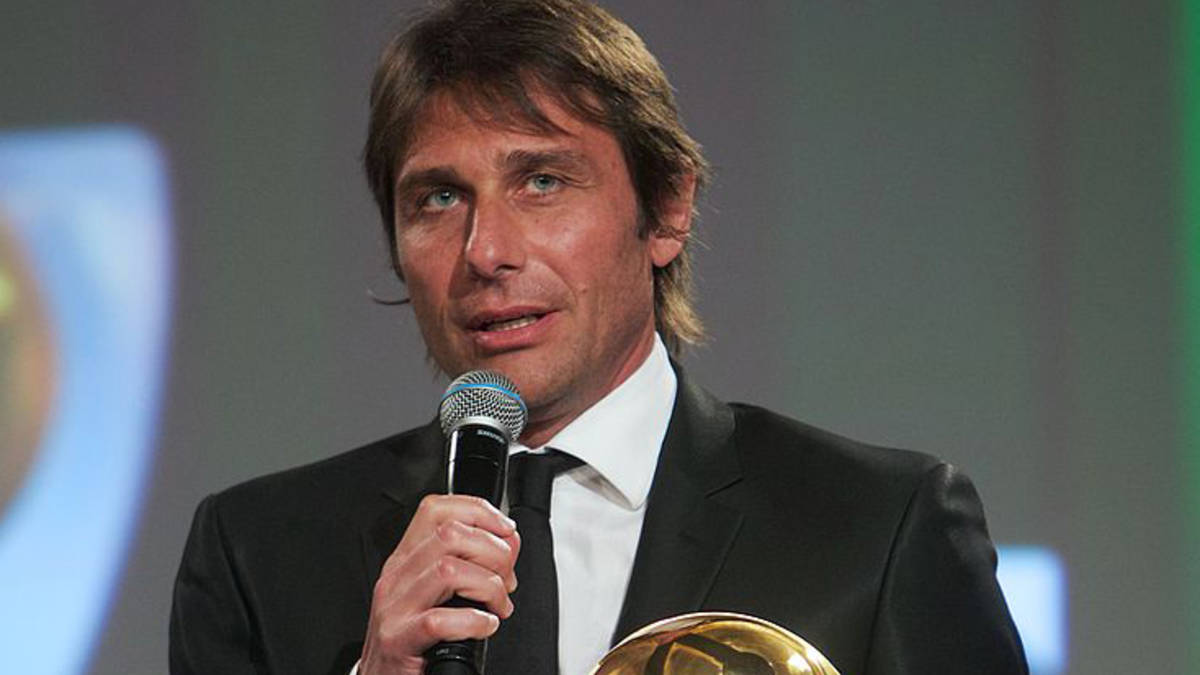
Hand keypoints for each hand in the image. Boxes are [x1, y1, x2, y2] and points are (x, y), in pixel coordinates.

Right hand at [359, 494, 519, 674]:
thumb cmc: (413, 641)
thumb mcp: (438, 594)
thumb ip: (470, 564)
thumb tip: (509, 542)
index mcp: (406, 559)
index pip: (436, 509)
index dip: (478, 511)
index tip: (505, 531)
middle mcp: (397, 577)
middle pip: (450, 534)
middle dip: (492, 552)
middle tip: (505, 580)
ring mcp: (394, 608)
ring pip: (448, 570)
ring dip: (488, 587)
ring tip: (497, 606)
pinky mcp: (399, 641)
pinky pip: (440, 620)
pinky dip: (474, 622)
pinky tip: (484, 627)